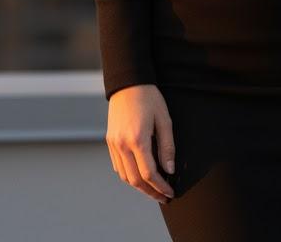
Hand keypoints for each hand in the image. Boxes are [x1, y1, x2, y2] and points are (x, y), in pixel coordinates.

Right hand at [106, 83, 175, 204]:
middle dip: (150, 192)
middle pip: (135, 180)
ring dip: (139, 187)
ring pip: (125, 176)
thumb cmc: (149, 98)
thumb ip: (167, 146)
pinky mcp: (110, 141)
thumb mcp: (164, 119)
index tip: (170, 192)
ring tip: (153, 189)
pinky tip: (140, 176)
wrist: (128, 83)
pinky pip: (118, 166)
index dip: (160, 186)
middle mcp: (122, 144)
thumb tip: (170, 170)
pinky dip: (128, 176)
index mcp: (138, 139)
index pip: (149, 173)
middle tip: (163, 197)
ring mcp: (114, 144)